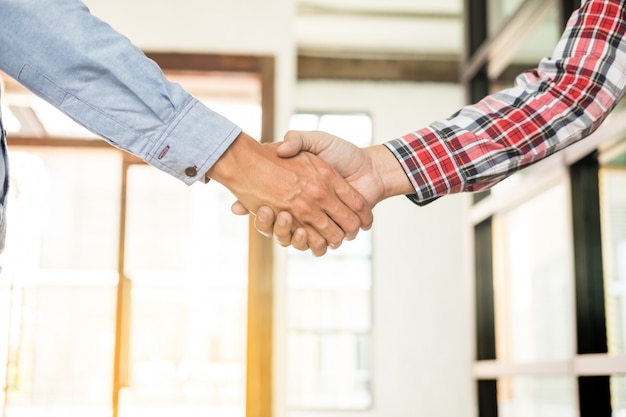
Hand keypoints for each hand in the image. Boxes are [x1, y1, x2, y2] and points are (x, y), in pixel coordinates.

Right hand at [232, 130, 413, 250]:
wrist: (372, 169)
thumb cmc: (344, 153)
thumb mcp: (316, 140)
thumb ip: (297, 139)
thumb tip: (279, 149)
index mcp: (295, 190)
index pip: (267, 205)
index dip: (259, 209)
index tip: (255, 202)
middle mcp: (304, 209)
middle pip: (278, 226)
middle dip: (269, 222)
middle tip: (264, 209)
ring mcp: (317, 222)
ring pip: (294, 239)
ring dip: (286, 233)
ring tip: (285, 217)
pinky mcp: (332, 232)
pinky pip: (315, 246)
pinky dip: (309, 243)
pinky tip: (303, 231)